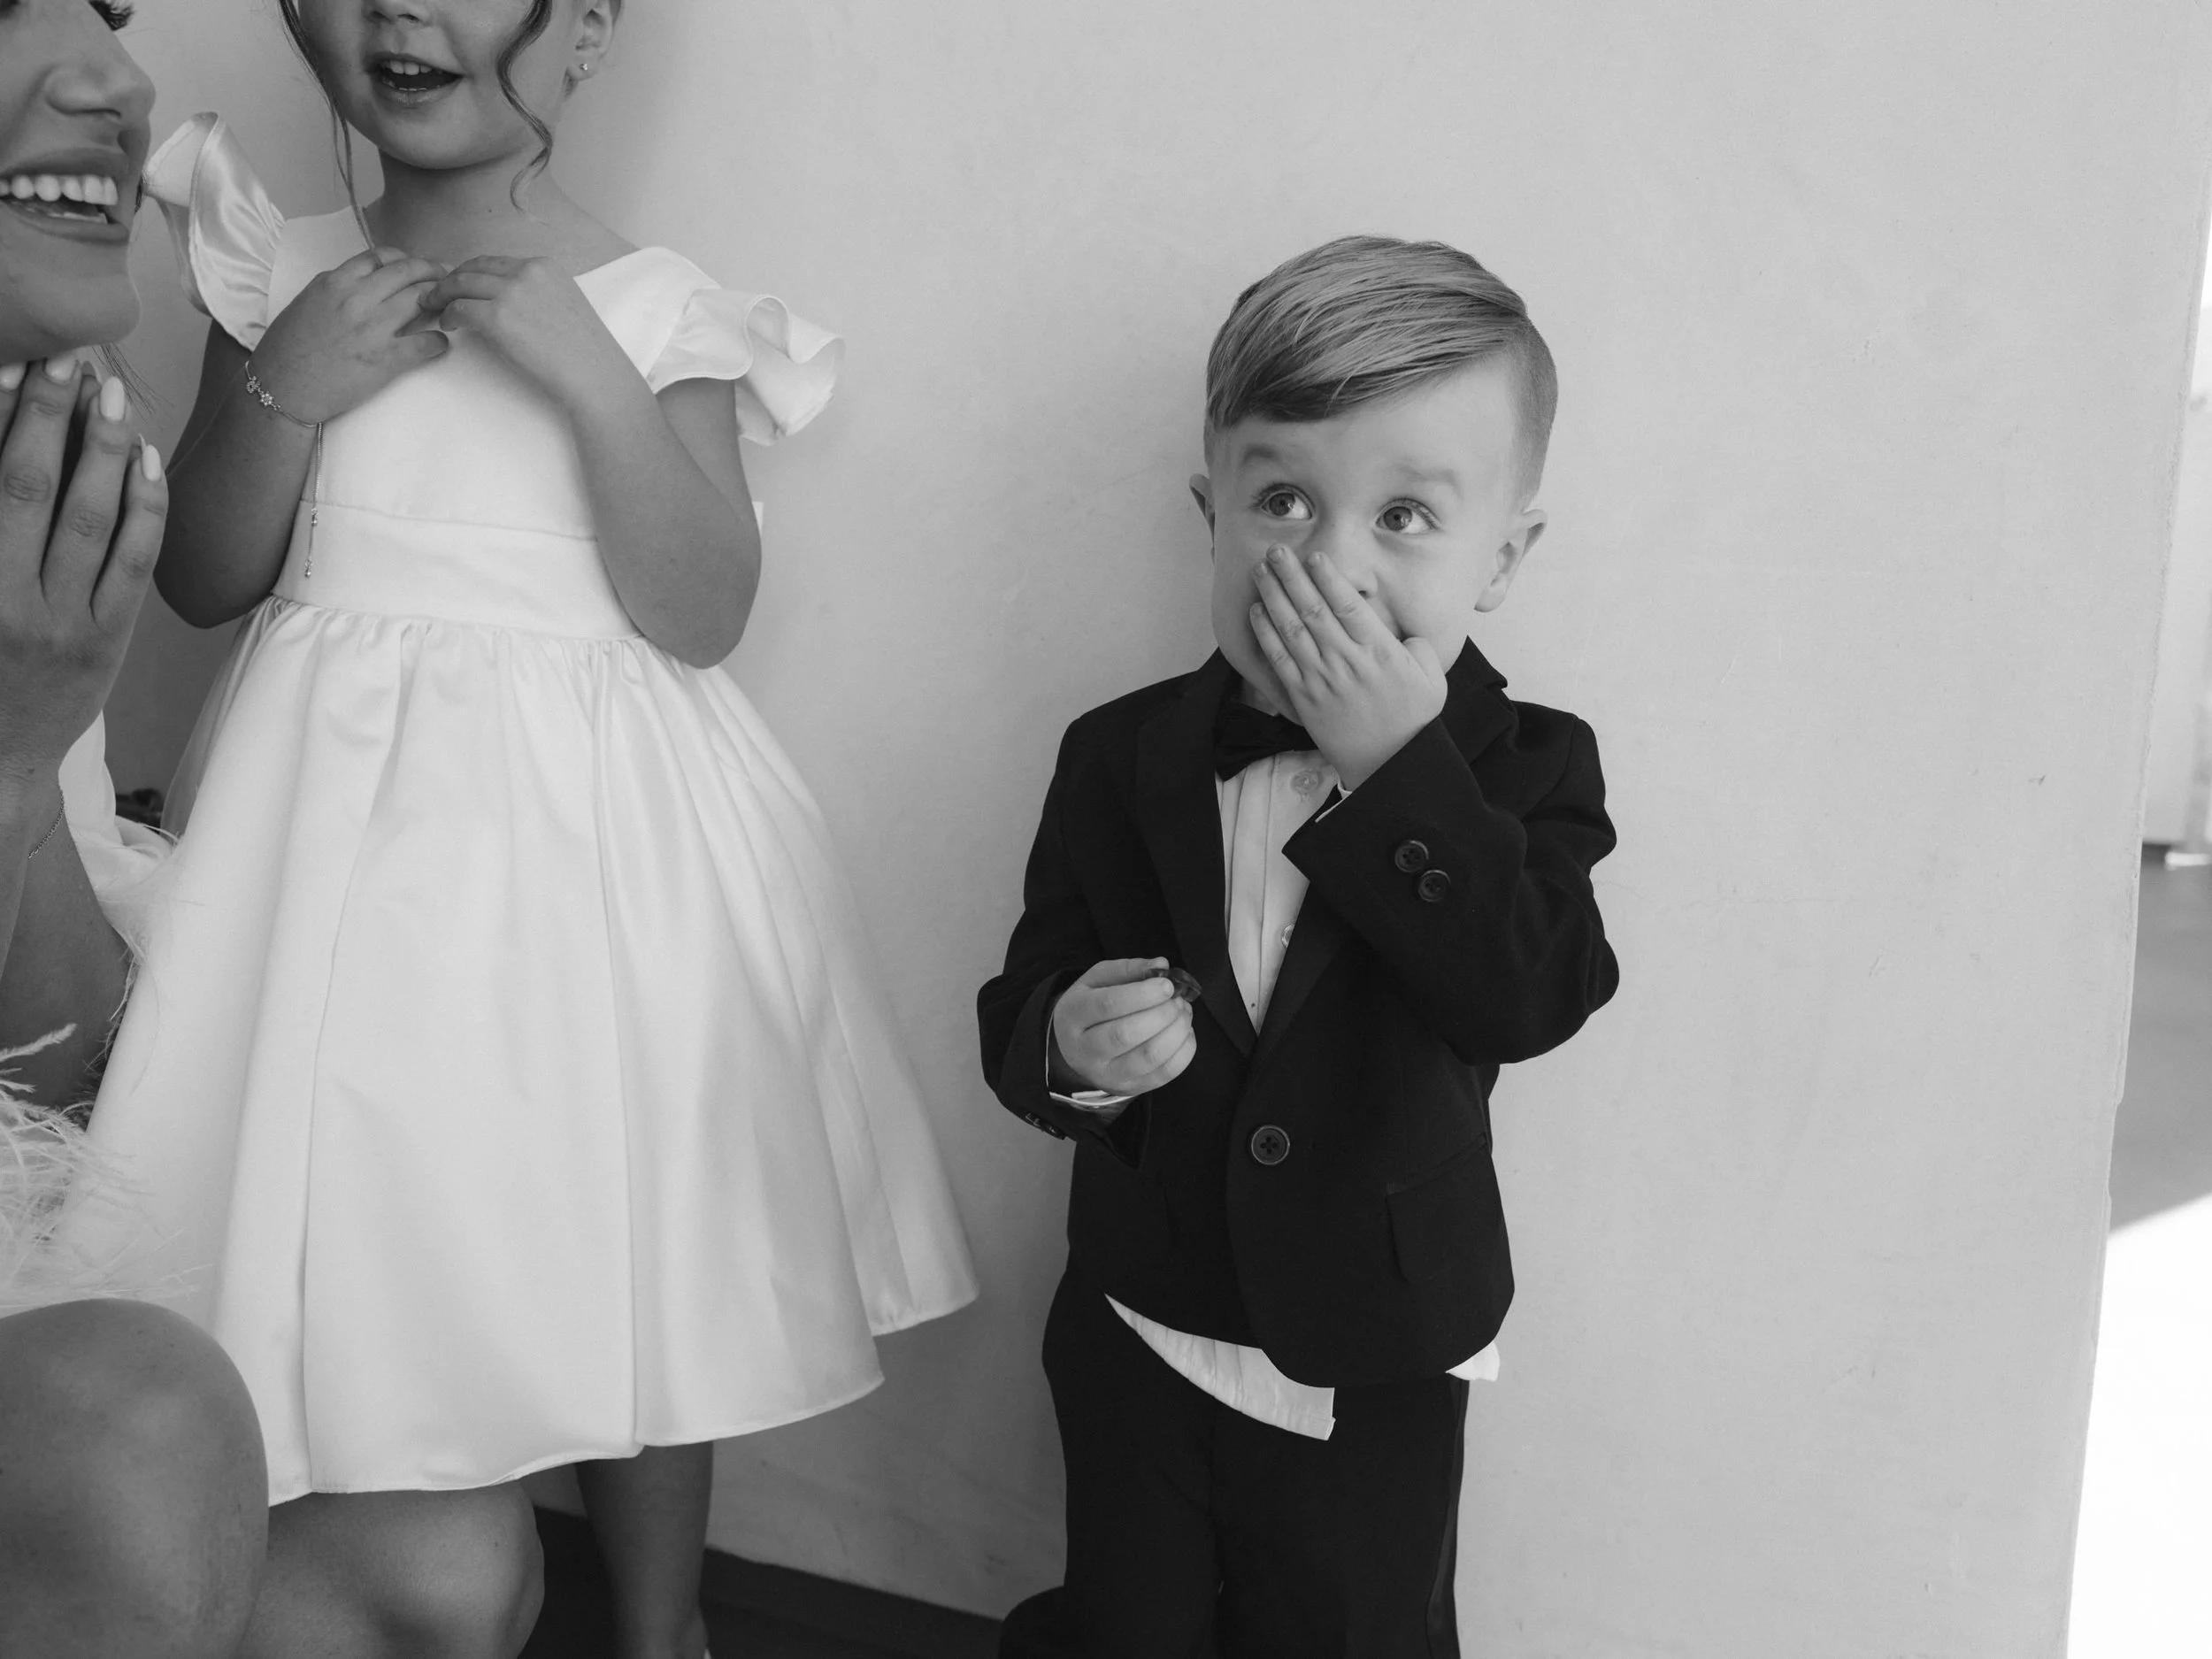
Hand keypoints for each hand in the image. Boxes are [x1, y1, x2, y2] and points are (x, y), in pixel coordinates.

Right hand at [0, 358, 165, 792]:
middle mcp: (2, 601)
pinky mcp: (106, 644)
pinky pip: (132, 564)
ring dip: (100, 451)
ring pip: (87, 521)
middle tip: (63, 357)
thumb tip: (10, 450)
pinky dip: (143, 508)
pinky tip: (144, 460)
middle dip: (46, 417)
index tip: (9, 364)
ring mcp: (59, 624)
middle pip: (27, 489)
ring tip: (107, 394)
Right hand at [250, 246, 448, 425]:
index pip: (380, 256)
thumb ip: (334, 286)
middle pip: (407, 272)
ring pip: (420, 300)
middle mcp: (357, 299)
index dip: (404, 258)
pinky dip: (438, 341)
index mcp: (335, 282)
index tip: (414, 265)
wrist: (283, 387)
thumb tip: (361, 279)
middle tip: (445, 278)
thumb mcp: (306, 301)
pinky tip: (440, 343)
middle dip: (432, 271)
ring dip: (440, 300)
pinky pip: (426, 343)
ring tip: (447, 306)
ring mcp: (374, 328)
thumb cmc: (288, 347)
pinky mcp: (386, 359)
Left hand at [420, 256, 633, 410]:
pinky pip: (460, 309)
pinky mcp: (498, 317)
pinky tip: (448, 325)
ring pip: (460, 284)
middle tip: (435, 294)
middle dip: (449, 280)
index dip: (470, 272)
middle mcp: (526, 272)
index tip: (459, 285)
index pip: (494, 262)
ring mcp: (511, 293)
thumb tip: (509, 301)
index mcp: (544, 266)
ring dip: (441, 295)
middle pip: (472, 268)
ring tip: (432, 307)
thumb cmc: (586, 353)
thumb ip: (538, 294)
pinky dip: (448, 315)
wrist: (595, 376)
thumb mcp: (566, 305)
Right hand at [1050, 958, 1197, 1096]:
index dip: (1143, 994)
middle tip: (1177, 1000)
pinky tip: (1184, 1032)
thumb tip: (1162, 965)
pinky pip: (1165, 1074)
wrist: (1077, 1047)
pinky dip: (1184, 1051)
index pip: (1108, 1005)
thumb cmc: (1091, 1006)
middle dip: (1161, 1013)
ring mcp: (1107, 1075)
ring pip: (1148, 1057)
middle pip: (1125, 1034)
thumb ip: (1128, 969)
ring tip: (1183, 1012)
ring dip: (1176, 1031)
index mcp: (1074, 1016)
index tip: (1167, 985)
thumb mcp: (1098, 980)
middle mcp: (1085, 1051)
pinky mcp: (1130, 1088)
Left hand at [1249, 544, 1446, 788]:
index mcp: (1379, 651)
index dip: (1328, 577)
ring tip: (1261, 569)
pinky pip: (1279, 659)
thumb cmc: (1412, 721)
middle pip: (1312, 608)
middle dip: (1292, 576)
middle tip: (1277, 549)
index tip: (1314, 556)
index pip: (1348, 605)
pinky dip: (1265, 633)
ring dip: (1273, 596)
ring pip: (1291, 628)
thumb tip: (1402, 631)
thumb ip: (1419, 648)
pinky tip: (1257, 611)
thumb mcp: (1433, 680)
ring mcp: (1321, 678)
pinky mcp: (1303, 697)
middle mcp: (1346, 660)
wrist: (1388, 764)